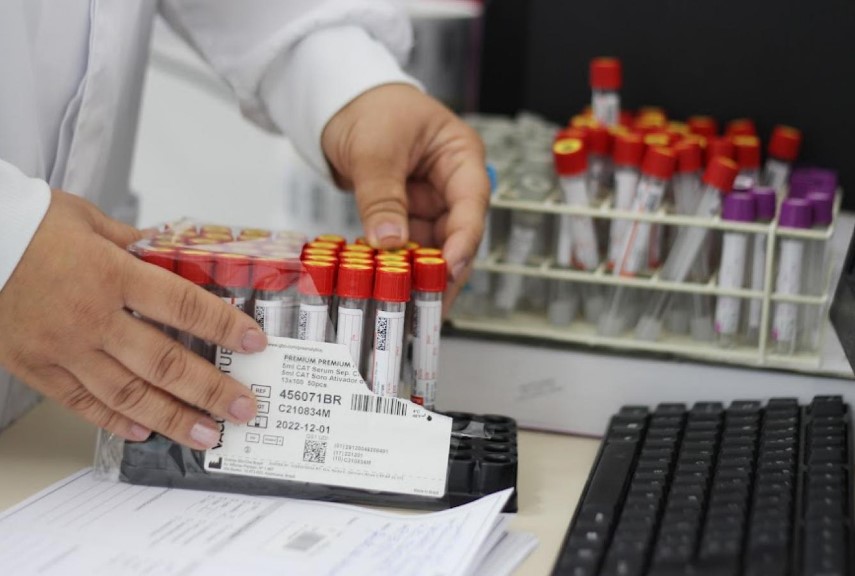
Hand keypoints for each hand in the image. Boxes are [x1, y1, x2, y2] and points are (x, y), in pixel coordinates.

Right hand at [0, 191, 266, 448]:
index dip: (225, 326)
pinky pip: (81, 402)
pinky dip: (115, 420)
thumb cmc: (27, 225)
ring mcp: (63, 349)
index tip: (255, 342)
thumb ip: (136, 244)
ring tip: (205, 433)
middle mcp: (92, 318)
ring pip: (128, 394)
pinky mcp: (36, 367)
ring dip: (172, 418)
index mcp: (112, 274)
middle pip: (164, 363)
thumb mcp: (91, 221)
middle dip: (211, 389)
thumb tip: (174, 252)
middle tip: (242, 408)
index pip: (184, 306)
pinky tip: (144, 431)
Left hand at [322, 84, 488, 312]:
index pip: (471, 203)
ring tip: (408, 306)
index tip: (449, 269)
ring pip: (432, 246)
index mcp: (460, 156)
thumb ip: (382, 197)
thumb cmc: (368, 108)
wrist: (338, 102)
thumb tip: (388, 242)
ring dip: (419, 274)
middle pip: (456, 234)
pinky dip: (399, 266)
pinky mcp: (407, 213)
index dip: (464, 240)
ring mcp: (429, 200)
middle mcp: (451, 183)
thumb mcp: (374, 151)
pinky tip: (390, 289)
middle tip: (430, 306)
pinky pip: (408, 246)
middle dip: (443, 269)